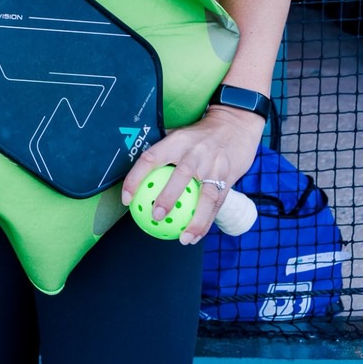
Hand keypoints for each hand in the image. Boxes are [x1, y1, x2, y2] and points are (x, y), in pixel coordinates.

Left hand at [121, 106, 264, 243]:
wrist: (235, 125)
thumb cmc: (200, 134)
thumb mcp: (179, 134)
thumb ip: (163, 151)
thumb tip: (137, 173)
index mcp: (176, 141)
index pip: (150, 159)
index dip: (135, 178)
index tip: (126, 199)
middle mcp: (195, 153)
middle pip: (180, 176)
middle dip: (167, 198)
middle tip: (155, 216)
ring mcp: (214, 165)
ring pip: (205, 196)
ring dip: (194, 220)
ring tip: (184, 239)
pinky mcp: (229, 177)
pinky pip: (217, 203)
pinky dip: (207, 221)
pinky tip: (197, 236)